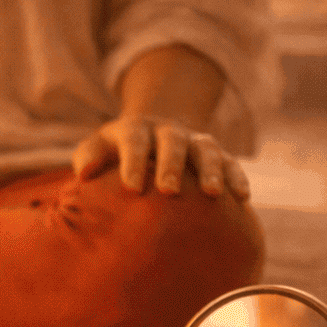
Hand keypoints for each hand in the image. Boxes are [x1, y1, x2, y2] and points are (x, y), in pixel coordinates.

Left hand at [72, 115, 249, 199]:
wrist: (149, 133)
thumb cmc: (113, 153)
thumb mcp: (95, 149)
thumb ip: (88, 158)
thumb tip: (84, 174)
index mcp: (135, 128)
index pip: (134, 140)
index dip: (133, 162)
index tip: (131, 187)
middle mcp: (167, 131)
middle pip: (172, 142)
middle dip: (171, 165)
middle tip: (168, 191)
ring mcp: (194, 141)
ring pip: (207, 149)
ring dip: (211, 169)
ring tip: (212, 195)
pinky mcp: (216, 154)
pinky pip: (231, 162)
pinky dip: (237, 177)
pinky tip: (242, 198)